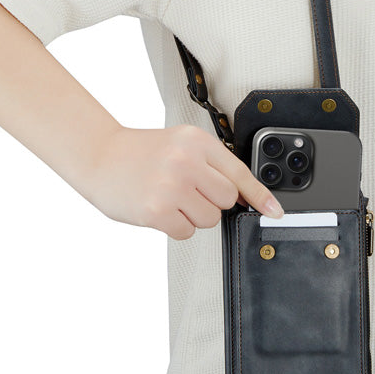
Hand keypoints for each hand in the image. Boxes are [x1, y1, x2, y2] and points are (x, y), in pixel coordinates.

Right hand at [84, 124, 283, 239]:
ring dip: (193, 216)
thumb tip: (244, 197)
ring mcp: (171, 186)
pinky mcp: (157, 210)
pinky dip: (175, 227)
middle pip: (227, 200)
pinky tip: (159, 209)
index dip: (260, 196)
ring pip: (209, 219)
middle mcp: (186, 161)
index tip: (274, 211)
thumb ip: (211, 165)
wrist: (100, 156)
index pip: (239, 172)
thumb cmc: (140, 152)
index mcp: (196, 141)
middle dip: (211, 202)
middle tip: (187, 191)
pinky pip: (186, 232)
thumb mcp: (180, 144)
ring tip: (170, 198)